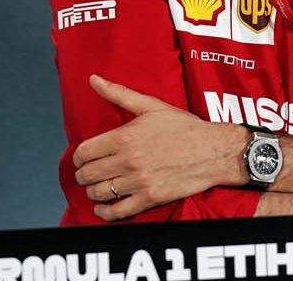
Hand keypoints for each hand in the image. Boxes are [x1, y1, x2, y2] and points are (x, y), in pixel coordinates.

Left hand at [70, 75, 247, 220]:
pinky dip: (105, 212)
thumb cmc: (184, 127)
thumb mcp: (151, 106)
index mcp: (125, 137)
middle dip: (83, 174)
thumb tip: (94, 79)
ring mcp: (138, 182)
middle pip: (88, 174)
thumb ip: (118, 94)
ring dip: (92, 191)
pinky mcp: (149, 198)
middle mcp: (128, 161)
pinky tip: (102, 208)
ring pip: (100, 193)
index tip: (82, 158)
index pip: (85, 152)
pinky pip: (118, 212)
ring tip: (96, 187)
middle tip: (87, 173)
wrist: (213, 150)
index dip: (79, 157)